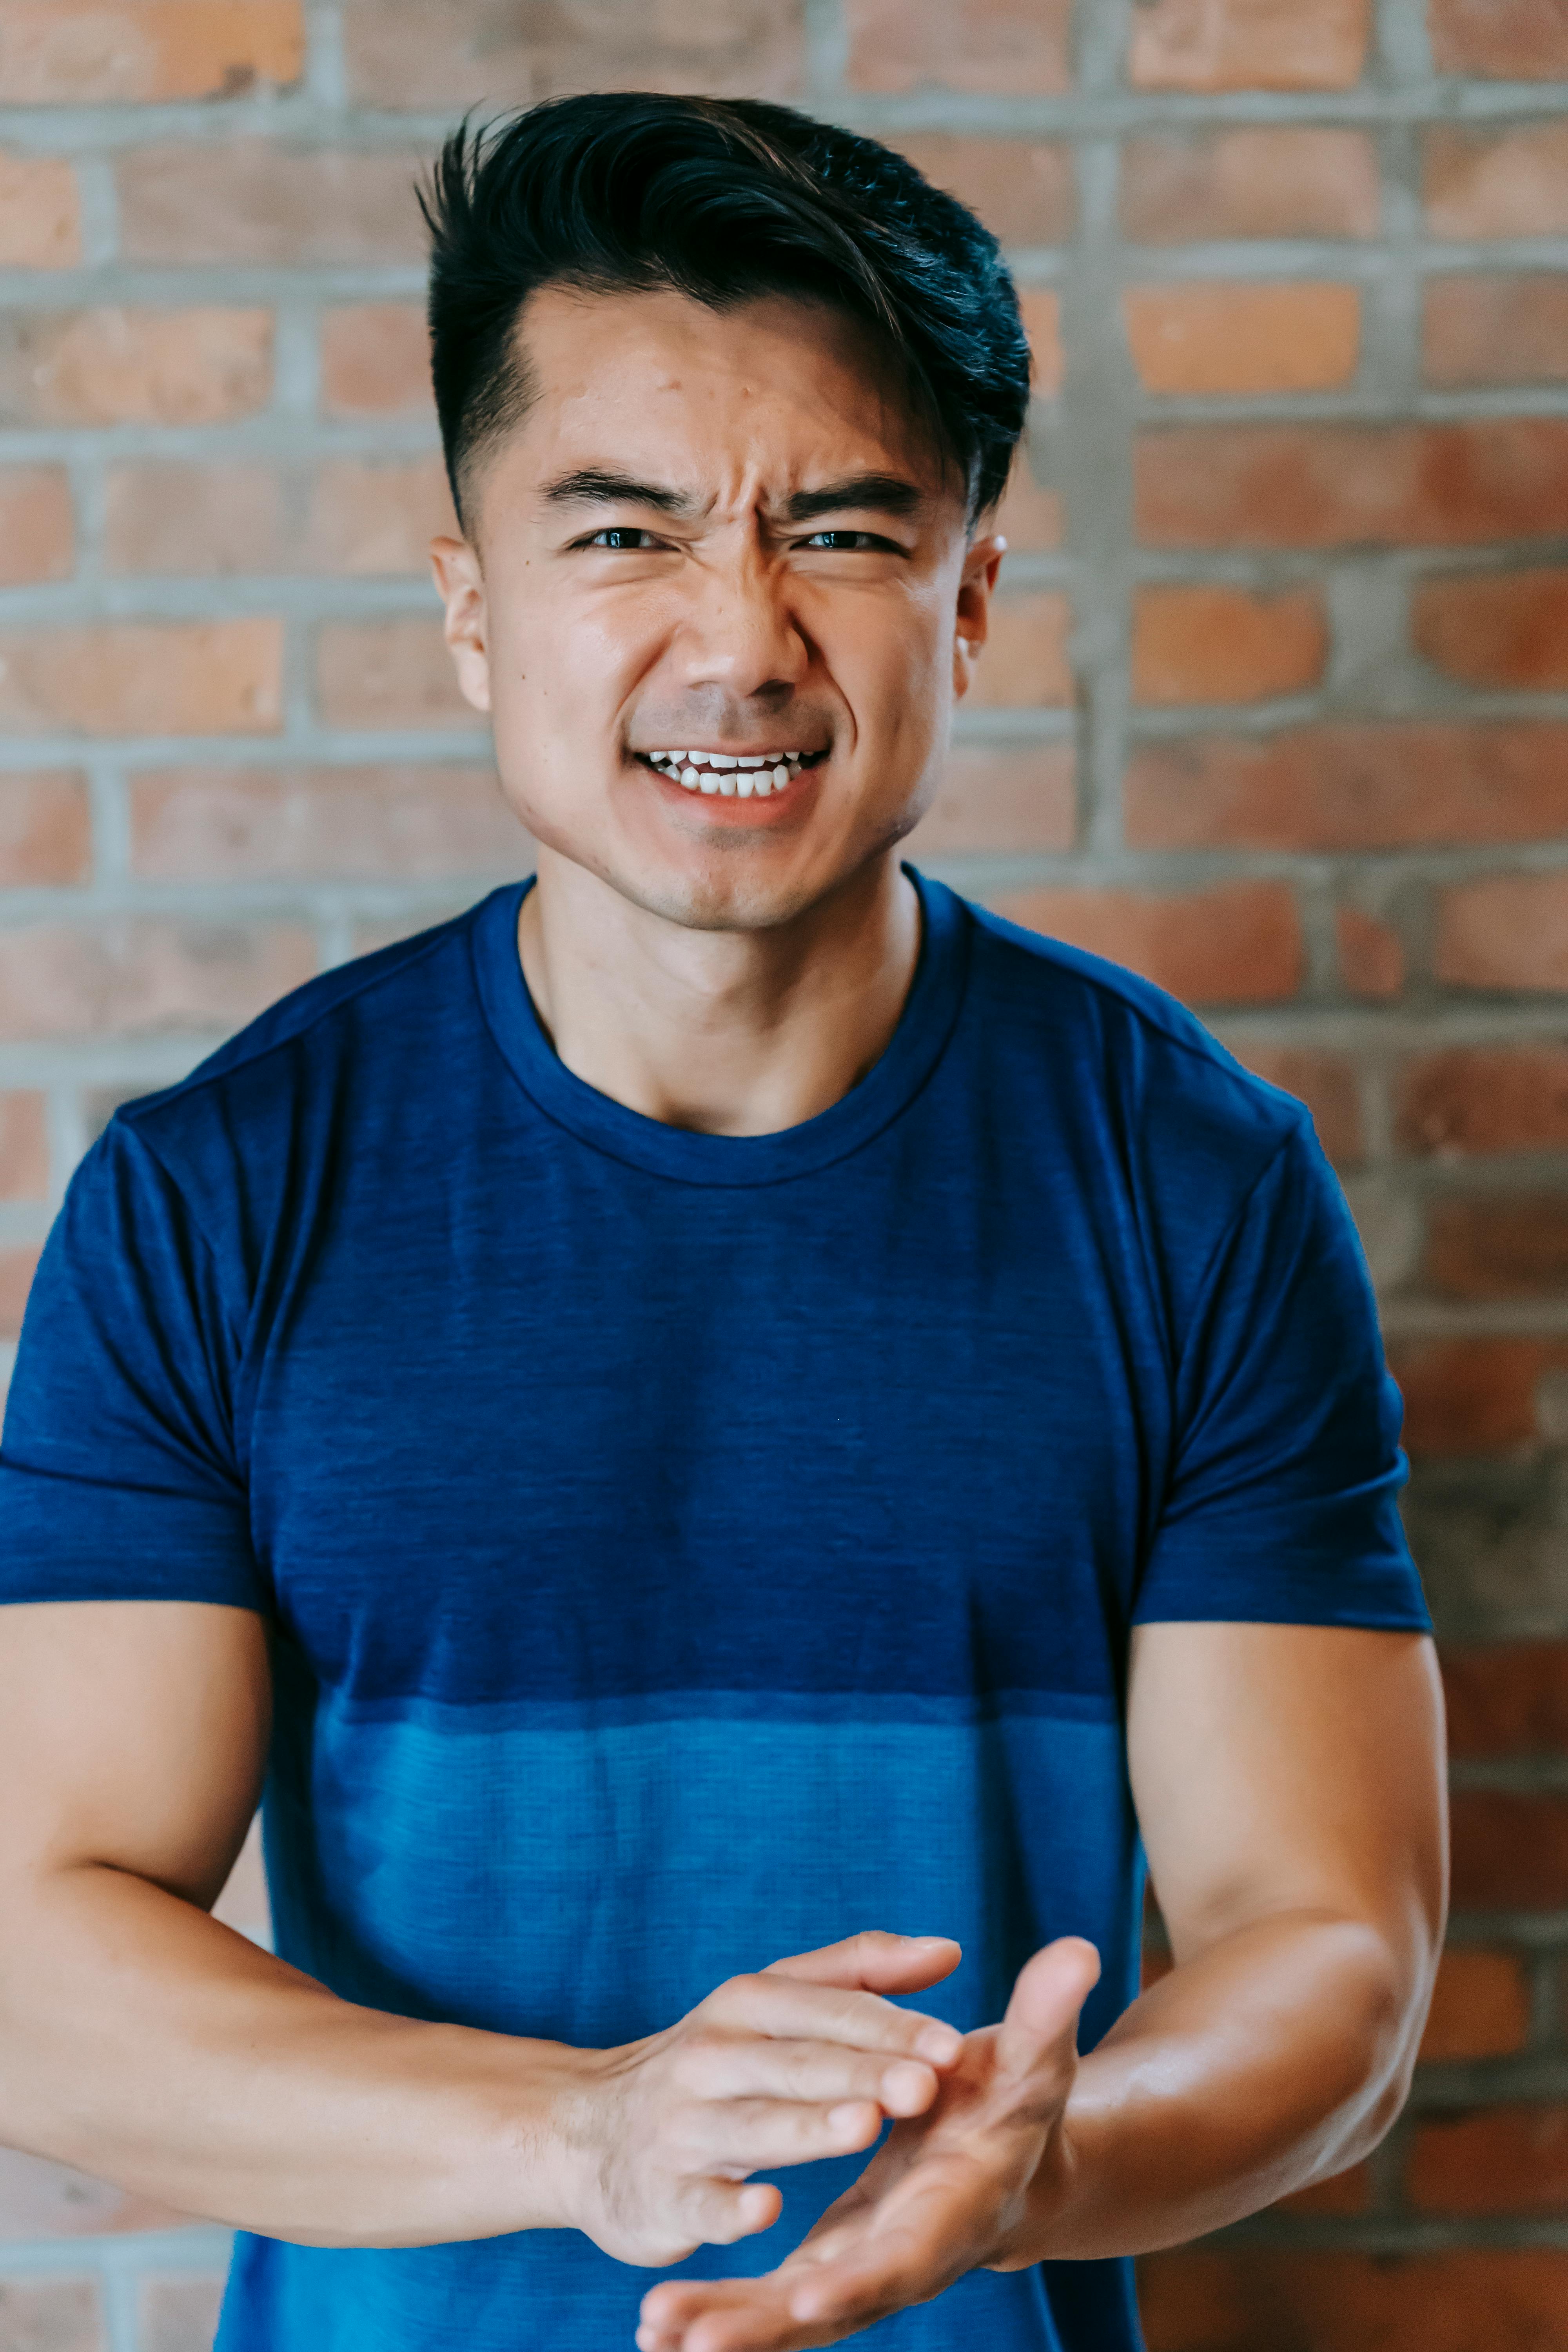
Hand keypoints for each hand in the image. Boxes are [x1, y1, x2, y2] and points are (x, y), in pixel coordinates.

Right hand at [563, 1931, 965, 2268]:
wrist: (588, 2128)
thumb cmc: (716, 2056)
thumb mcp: (773, 1998)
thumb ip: (861, 1971)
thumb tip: (950, 1951)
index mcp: (747, 2003)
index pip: (830, 2010)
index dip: (892, 2027)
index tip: (954, 2046)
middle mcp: (712, 2056)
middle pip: (799, 2065)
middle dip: (862, 2073)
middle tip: (924, 2086)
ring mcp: (683, 2125)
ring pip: (754, 2127)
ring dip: (808, 2129)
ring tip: (864, 2126)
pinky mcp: (663, 2193)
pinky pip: (699, 2202)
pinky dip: (729, 2206)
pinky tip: (764, 2209)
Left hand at [635, 1937, 1100, 2351]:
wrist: (1007, 2163)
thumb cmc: (1017, 2106)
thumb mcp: (1032, 2063)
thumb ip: (1046, 2019)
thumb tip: (1080, 1951)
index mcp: (952, 2213)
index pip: (905, 2255)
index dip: (859, 2276)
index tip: (806, 2296)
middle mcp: (905, 2257)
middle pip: (834, 2303)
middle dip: (766, 2325)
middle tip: (696, 2342)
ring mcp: (862, 2268)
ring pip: (791, 2313)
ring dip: (727, 2326)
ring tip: (655, 2331)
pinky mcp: (830, 2264)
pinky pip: (772, 2301)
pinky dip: (722, 2316)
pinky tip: (657, 2328)